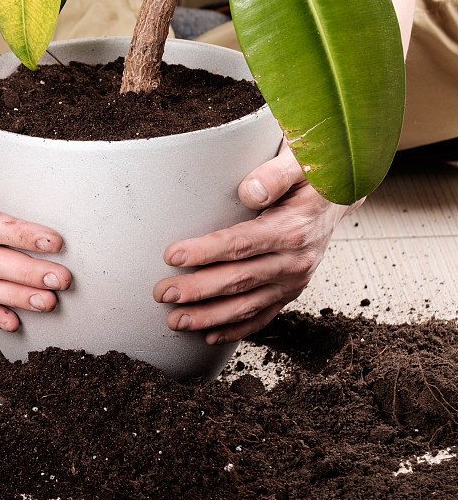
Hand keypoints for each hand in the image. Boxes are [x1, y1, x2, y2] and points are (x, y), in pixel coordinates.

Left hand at [153, 143, 361, 344]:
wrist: (336, 193)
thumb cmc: (309, 174)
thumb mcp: (298, 163)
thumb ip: (275, 174)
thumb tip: (250, 191)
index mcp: (291, 228)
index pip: (240, 244)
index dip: (205, 252)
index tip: (172, 256)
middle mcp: (295, 260)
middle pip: (239, 279)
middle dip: (198, 290)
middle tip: (162, 294)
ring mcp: (293, 280)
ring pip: (248, 304)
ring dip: (210, 316)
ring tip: (177, 321)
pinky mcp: (290, 290)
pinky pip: (263, 315)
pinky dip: (236, 328)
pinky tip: (209, 336)